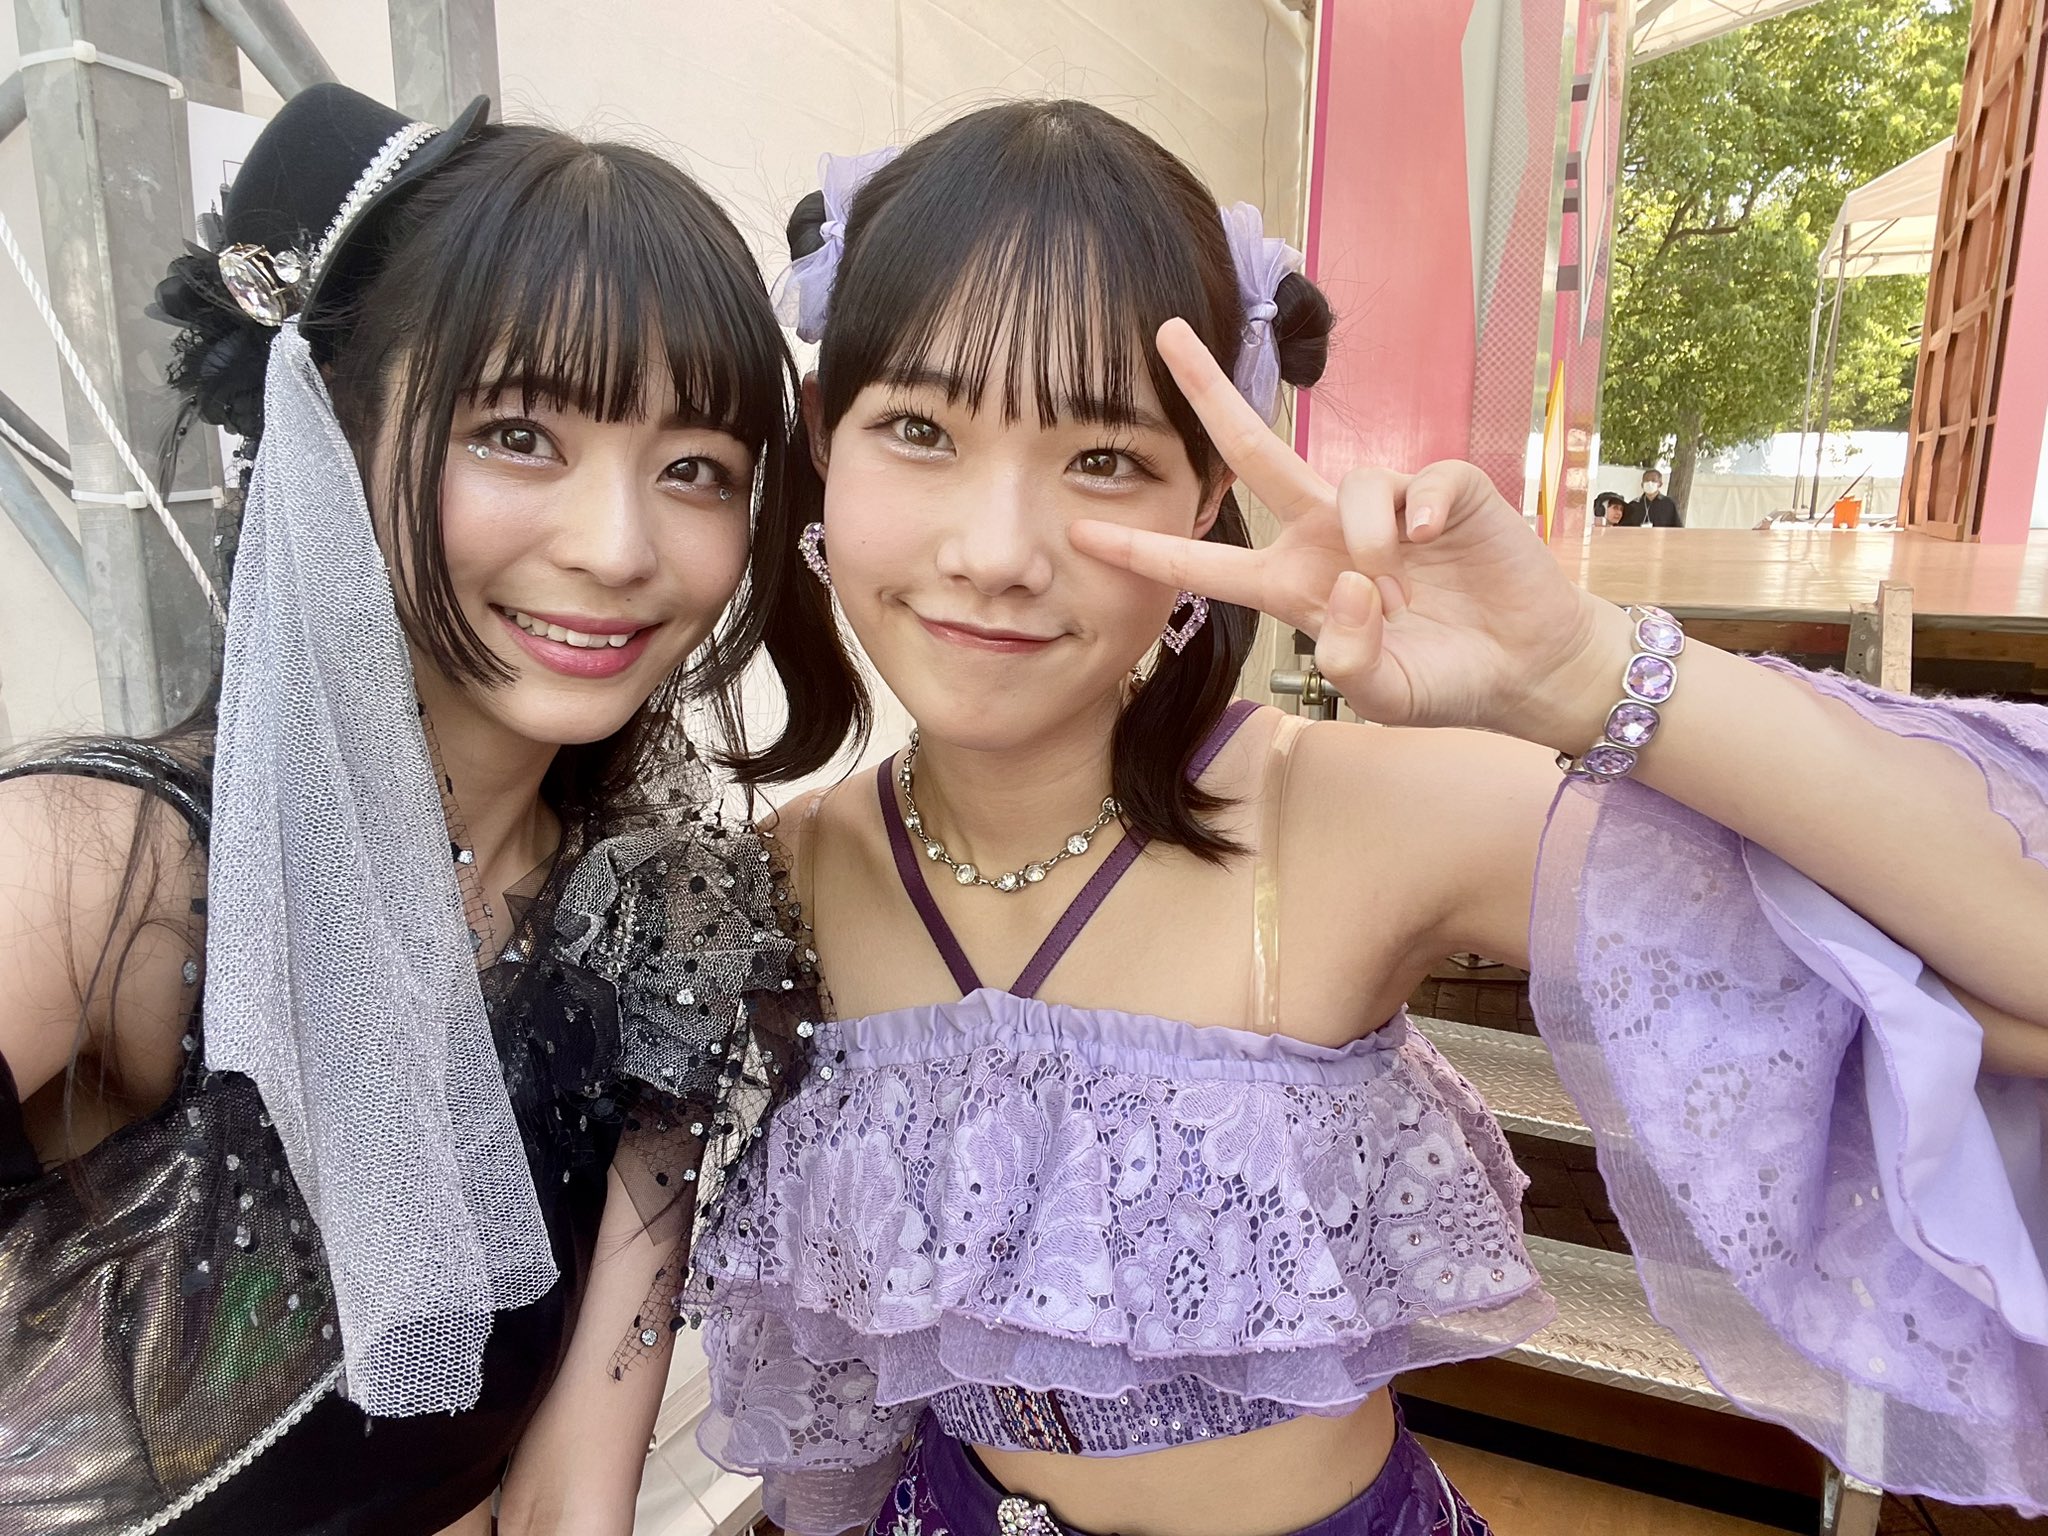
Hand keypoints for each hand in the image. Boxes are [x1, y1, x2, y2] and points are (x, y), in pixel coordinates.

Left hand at [1069, 319, 1626, 747]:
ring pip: (1353, 482)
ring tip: (1400, 583)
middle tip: (1165, 333)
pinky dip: (1425, 515)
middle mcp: (1329, 533)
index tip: (1081, 528)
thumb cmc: (1445, 681)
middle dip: (1209, 392)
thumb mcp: (1386, 695)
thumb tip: (1351, 585)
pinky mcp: (1449, 493)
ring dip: (1369, 534)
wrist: (1527, 670)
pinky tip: (1437, 547)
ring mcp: (1388, 508)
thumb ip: (1351, 662)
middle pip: (1254, 451)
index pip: (1205, 564)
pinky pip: (1423, 484)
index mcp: (1294, 584)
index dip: (1146, 546)